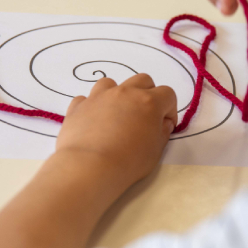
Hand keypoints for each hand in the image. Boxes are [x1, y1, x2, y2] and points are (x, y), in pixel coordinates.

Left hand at [56, 74, 177, 185]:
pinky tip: (93, 123)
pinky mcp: (79, 105)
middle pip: (142, 80)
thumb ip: (161, 132)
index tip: (164, 125)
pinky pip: (87, 98)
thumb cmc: (128, 162)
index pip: (167, 94)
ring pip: (112, 83)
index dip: (169, 109)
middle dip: (148, 95)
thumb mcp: (155, 151)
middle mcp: (125, 93)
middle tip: (143, 117)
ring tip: (116, 115)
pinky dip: (93, 107)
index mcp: (148, 102)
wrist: (89, 166)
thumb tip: (161, 123)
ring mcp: (99, 96)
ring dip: (118, 95)